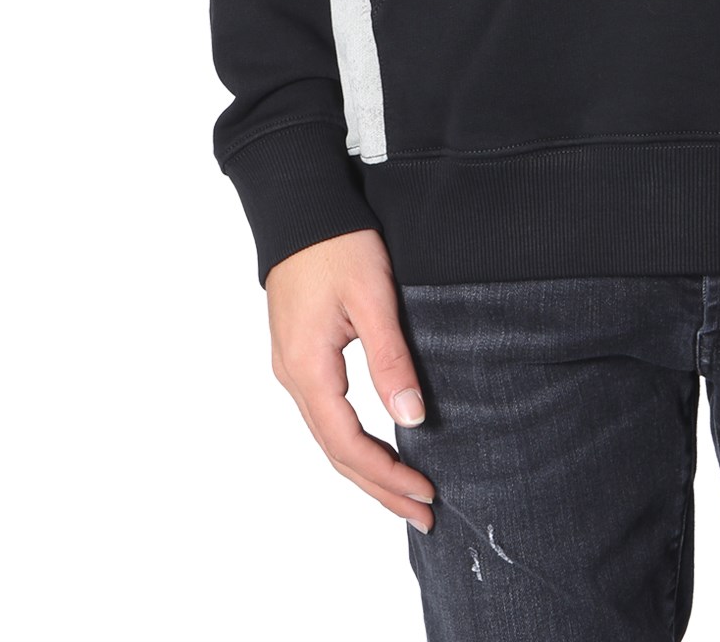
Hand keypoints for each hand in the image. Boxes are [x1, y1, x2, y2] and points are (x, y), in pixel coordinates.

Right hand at [266, 228, 435, 533]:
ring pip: (330, 436)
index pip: (349, 444)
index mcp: (308, 369)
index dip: (387, 475)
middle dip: (380, 487)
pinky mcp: (300, 354)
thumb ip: (391, 359)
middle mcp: (293, 377)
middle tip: (423, 514)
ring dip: (367, 468)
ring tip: (405, 494)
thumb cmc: (337, 243)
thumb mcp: (373, 298)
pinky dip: (353, 442)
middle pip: (337, 452)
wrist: (299, 205)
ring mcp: (293, 368)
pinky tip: (377, 448)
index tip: (426, 493)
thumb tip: (414, 417)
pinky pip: (326, 414)